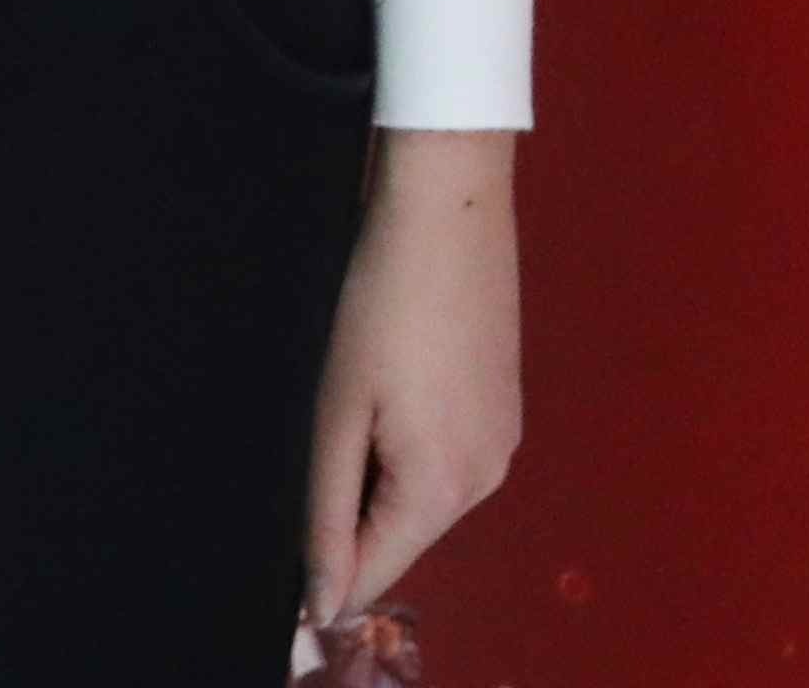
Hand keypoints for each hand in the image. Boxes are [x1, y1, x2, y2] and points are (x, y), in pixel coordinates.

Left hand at [302, 129, 520, 637]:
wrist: (450, 206)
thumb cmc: (383, 300)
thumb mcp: (337, 414)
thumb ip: (329, 518)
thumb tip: (325, 602)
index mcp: (443, 486)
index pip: (372, 576)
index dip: (320, 564)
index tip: (302, 496)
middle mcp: (487, 478)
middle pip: (399, 538)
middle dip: (354, 506)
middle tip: (337, 419)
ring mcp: (504, 443)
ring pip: (421, 500)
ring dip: (382, 470)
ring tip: (371, 391)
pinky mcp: (507, 410)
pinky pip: (448, 461)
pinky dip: (412, 443)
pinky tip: (402, 380)